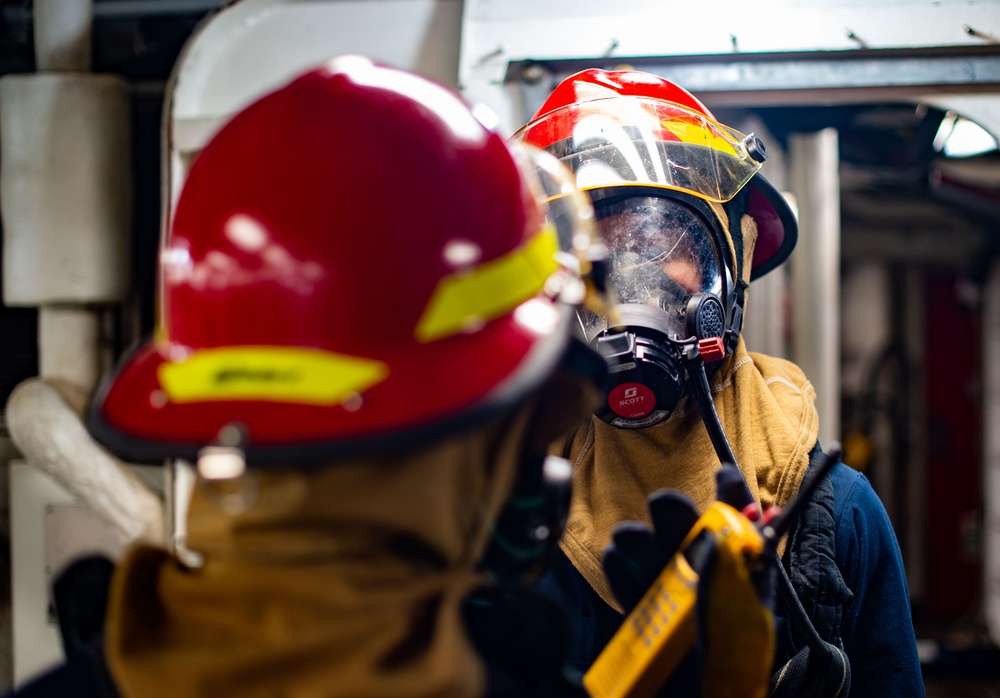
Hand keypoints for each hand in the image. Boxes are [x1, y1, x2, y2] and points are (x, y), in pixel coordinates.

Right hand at [601, 463, 751, 612]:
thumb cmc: (733, 671)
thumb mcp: (747, 618)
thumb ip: (734, 575)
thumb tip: (726, 530)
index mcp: (737, 573)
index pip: (736, 521)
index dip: (731, 492)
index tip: (723, 475)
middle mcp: (700, 575)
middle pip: (682, 524)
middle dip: (672, 509)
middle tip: (665, 505)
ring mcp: (667, 590)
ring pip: (643, 543)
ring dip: (636, 536)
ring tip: (633, 540)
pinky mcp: (639, 608)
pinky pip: (621, 574)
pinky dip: (618, 566)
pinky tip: (621, 564)